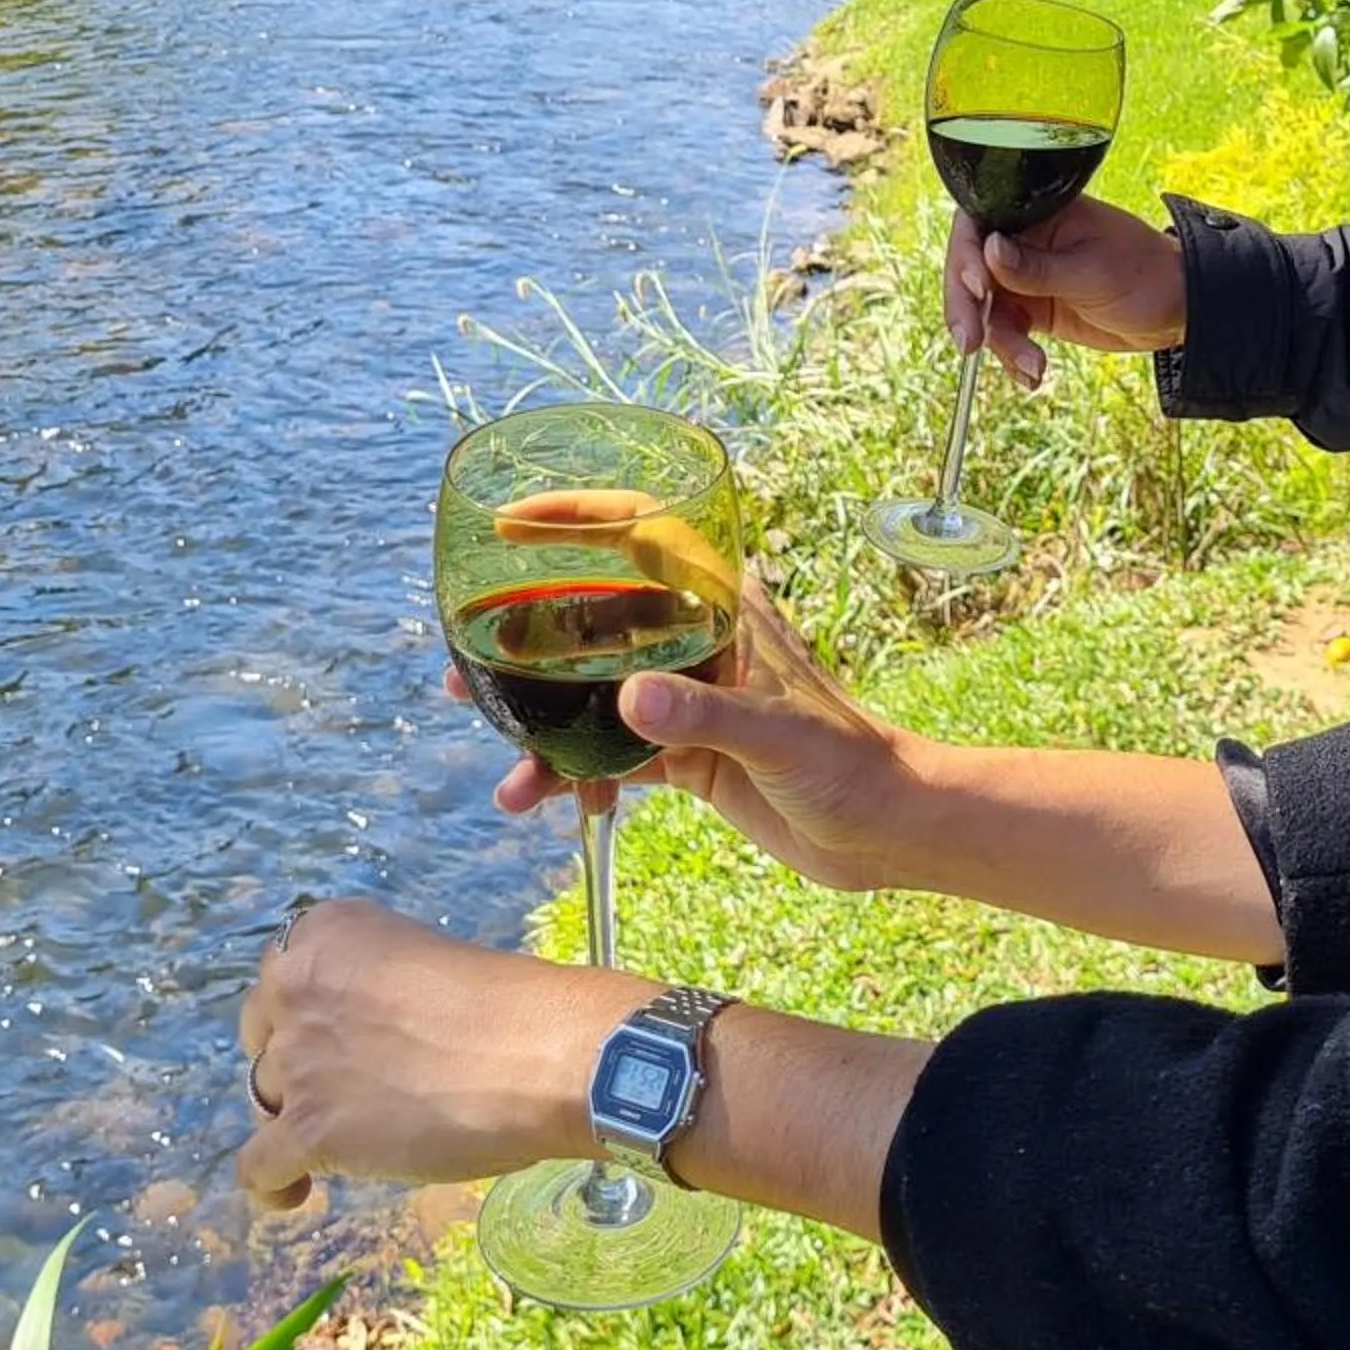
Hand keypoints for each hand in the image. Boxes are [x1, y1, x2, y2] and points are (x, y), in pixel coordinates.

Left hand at [236, 899, 632, 1210]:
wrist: (536, 1054)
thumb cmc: (505, 1005)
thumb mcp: (424, 962)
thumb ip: (374, 990)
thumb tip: (365, 1039)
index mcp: (327, 932)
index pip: (282, 976)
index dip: (307, 1012)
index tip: (341, 1033)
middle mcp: (297, 986)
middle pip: (261, 1034)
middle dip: (293, 1059)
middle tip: (347, 1082)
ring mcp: (297, 1059)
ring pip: (262, 1096)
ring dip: (296, 1116)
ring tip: (344, 1138)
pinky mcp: (307, 1128)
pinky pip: (256, 1167)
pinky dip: (273, 1184)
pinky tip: (297, 1190)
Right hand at [459, 568, 922, 894]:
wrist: (884, 831)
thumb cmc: (850, 765)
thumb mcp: (777, 736)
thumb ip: (704, 717)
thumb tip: (631, 702)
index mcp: (722, 607)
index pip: (644, 533)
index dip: (579, 518)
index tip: (512, 525)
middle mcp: (697, 642)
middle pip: (596, 621)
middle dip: (529, 646)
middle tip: (466, 670)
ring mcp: (688, 698)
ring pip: (593, 696)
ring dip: (544, 728)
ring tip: (507, 774)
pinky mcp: (686, 753)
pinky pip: (611, 754)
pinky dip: (575, 776)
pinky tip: (547, 804)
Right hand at [942, 196, 1185, 383]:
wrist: (1179, 310)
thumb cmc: (1146, 274)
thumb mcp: (1092, 272)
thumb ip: (1037, 267)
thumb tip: (988, 249)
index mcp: (1038, 213)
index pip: (979, 224)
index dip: (967, 255)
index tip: (978, 289)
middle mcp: (1024, 240)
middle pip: (971, 269)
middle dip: (967, 307)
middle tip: (970, 343)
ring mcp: (1025, 276)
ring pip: (985, 308)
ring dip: (998, 341)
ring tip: (1031, 367)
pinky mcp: (1034, 308)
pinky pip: (1005, 331)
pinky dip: (1013, 355)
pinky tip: (1032, 374)